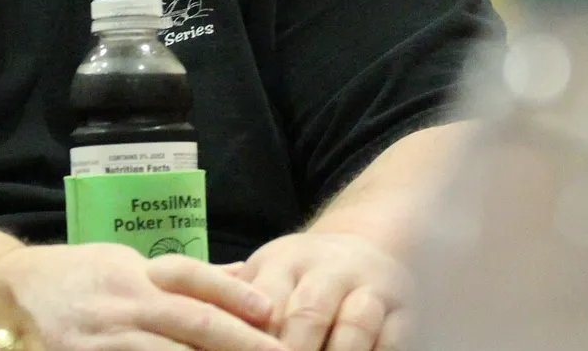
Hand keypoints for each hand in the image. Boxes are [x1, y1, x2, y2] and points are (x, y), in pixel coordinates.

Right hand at [0, 242, 284, 350]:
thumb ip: (178, 276)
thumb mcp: (121, 264)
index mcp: (133, 275)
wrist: (2, 297)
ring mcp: (104, 341)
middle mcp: (123, 305)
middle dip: (244, 343)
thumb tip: (240, 275)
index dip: (236, 293)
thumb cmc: (71, 279)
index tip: (273, 313)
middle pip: (194, 323)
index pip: (193, 278)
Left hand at [236, 233, 408, 350]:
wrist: (367, 248)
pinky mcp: (403, 309)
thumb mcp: (266, 274)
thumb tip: (183, 319)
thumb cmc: (301, 277)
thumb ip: (230, 298)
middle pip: (307, 313)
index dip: (250, 338)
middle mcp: (327, 269)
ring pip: (355, 325)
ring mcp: (369, 287)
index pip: (262, 301)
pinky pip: (394, 339)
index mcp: (283, 261)